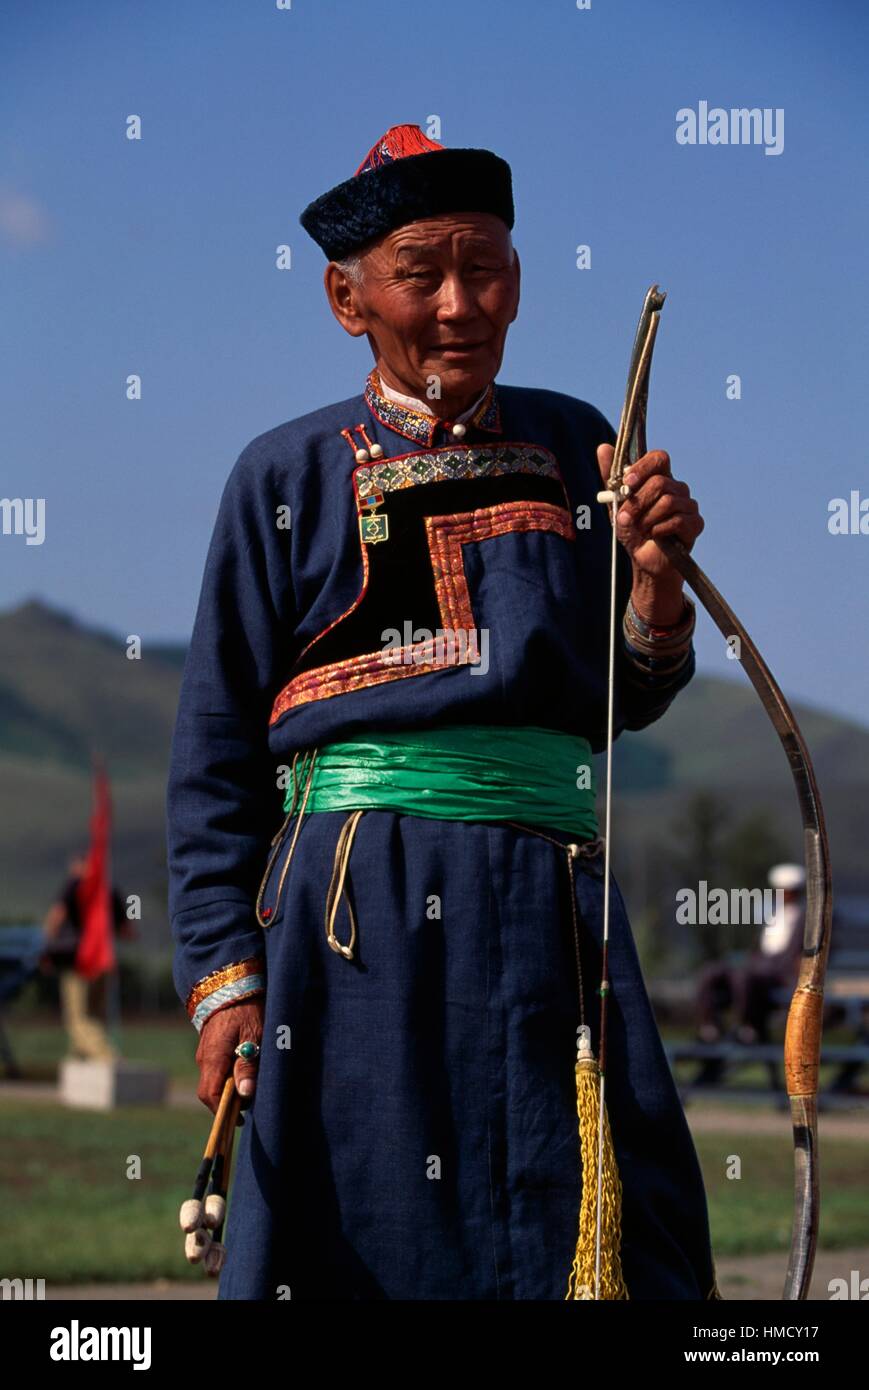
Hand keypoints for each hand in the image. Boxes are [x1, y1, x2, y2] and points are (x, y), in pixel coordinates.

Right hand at [195, 998, 263, 1115]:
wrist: (232, 982)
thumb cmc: (247, 1008)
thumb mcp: (254, 1035)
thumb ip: (248, 1065)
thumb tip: (245, 1094)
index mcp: (213, 1058)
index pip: (210, 1095)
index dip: (223, 1111)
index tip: (239, 1121)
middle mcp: (204, 1058)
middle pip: (210, 1091)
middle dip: (226, 1103)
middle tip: (249, 1107)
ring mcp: (205, 1052)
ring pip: (213, 1080)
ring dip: (228, 1089)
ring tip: (250, 1089)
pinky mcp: (210, 1046)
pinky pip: (215, 1069)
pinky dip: (227, 1077)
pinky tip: (243, 1073)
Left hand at [596, 444, 703, 577]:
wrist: (644, 560)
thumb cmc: (633, 529)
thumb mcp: (617, 503)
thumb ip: (611, 477)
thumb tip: (603, 447)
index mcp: (660, 478)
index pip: (659, 458)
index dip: (643, 467)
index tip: (627, 482)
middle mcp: (678, 488)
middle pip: (660, 482)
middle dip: (637, 502)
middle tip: (626, 517)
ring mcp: (689, 505)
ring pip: (667, 502)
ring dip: (646, 519)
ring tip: (640, 529)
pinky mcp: (695, 524)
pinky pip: (677, 520)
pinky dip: (659, 530)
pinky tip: (654, 536)